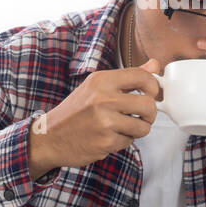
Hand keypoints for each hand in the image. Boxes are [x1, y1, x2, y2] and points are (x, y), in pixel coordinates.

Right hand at [27, 59, 160, 178]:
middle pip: (149, 104)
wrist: (50, 136)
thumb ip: (128, 77)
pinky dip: (123, 141)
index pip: (142, 76)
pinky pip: (129, 141)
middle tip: (142, 116)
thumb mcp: (97, 87)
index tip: (151, 94)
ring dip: (137, 130)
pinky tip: (109, 137)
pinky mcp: (105, 141)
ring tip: (123, 127)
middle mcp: (103, 98)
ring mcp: (104, 121)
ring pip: (143, 127)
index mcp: (101, 80)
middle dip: (151, 114)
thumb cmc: (75, 111)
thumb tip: (155, 65)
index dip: (154, 87)